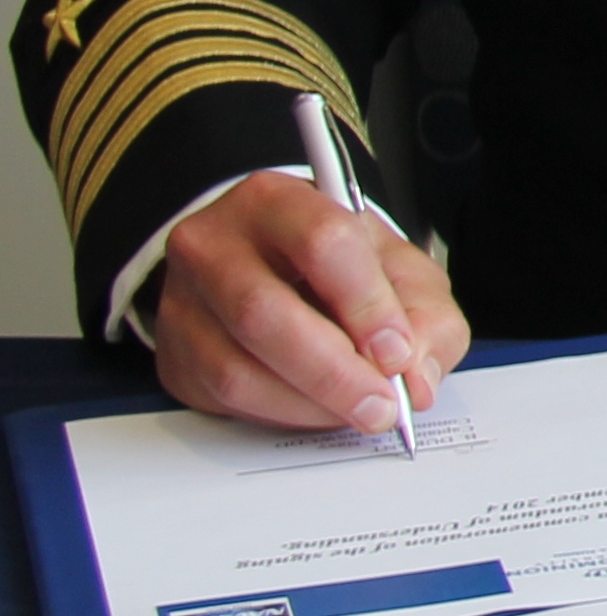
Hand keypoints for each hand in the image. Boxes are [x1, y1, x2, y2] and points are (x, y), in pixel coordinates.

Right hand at [149, 171, 469, 434]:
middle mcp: (215, 244)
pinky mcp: (174, 354)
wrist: (270, 266)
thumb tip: (417, 377)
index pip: (321, 243)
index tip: (398, 354)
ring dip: (309, 403)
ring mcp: (183, 301)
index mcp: (277, 201)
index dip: (365, 305)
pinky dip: (282, 414)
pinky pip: (223, 398)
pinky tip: (318, 410)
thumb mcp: (396, 266)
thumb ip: (423, 314)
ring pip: (237, 366)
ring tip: (358, 411)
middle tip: (382, 405)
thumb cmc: (338, 263)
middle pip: (264, 312)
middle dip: (334, 372)